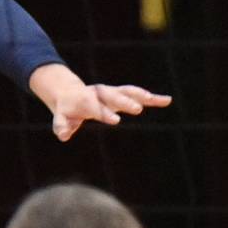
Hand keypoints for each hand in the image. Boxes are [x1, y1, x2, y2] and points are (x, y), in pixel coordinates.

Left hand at [31, 67, 171, 143]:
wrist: (69, 92)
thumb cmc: (66, 108)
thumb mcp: (61, 117)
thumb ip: (62, 125)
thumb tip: (62, 135)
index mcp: (86, 100)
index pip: (96, 107)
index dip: (105, 113)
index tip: (116, 121)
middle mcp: (101, 93)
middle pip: (114, 96)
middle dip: (125, 102)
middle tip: (137, 109)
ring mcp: (112, 92)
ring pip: (129, 92)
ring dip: (143, 96)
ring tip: (159, 100)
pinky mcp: (121, 94)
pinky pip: (138, 94)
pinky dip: (152, 97)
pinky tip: (167, 100)